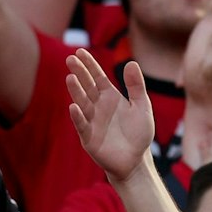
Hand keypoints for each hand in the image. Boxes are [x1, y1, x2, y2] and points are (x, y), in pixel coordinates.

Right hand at [66, 50, 155, 182]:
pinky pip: (82, 125)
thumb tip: (130, 62)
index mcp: (110, 97)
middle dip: (79, 73)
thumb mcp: (142, 106)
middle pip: (87, 86)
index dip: (89, 64)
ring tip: (70, 78)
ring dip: (76, 91)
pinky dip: (78, 117)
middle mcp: (98, 107)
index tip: (80, 51)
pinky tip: (73, 107)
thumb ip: (136, 86)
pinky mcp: (89, 138)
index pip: (97, 77)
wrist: (136, 160)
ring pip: (82, 103)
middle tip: (70, 59)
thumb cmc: (138, 134)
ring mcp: (92, 121)